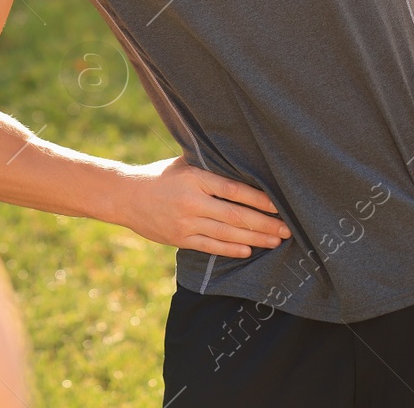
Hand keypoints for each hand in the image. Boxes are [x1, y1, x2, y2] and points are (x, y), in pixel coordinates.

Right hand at [110, 157, 289, 257]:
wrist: (125, 196)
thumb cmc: (160, 176)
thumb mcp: (183, 164)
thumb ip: (209, 166)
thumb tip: (243, 166)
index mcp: (195, 178)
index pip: (234, 190)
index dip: (259, 199)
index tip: (280, 206)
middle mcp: (191, 201)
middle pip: (236, 215)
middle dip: (265, 224)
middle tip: (287, 229)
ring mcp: (185, 222)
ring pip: (227, 233)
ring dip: (255, 239)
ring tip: (275, 241)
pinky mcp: (179, 239)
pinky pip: (211, 246)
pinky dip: (231, 249)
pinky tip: (248, 250)